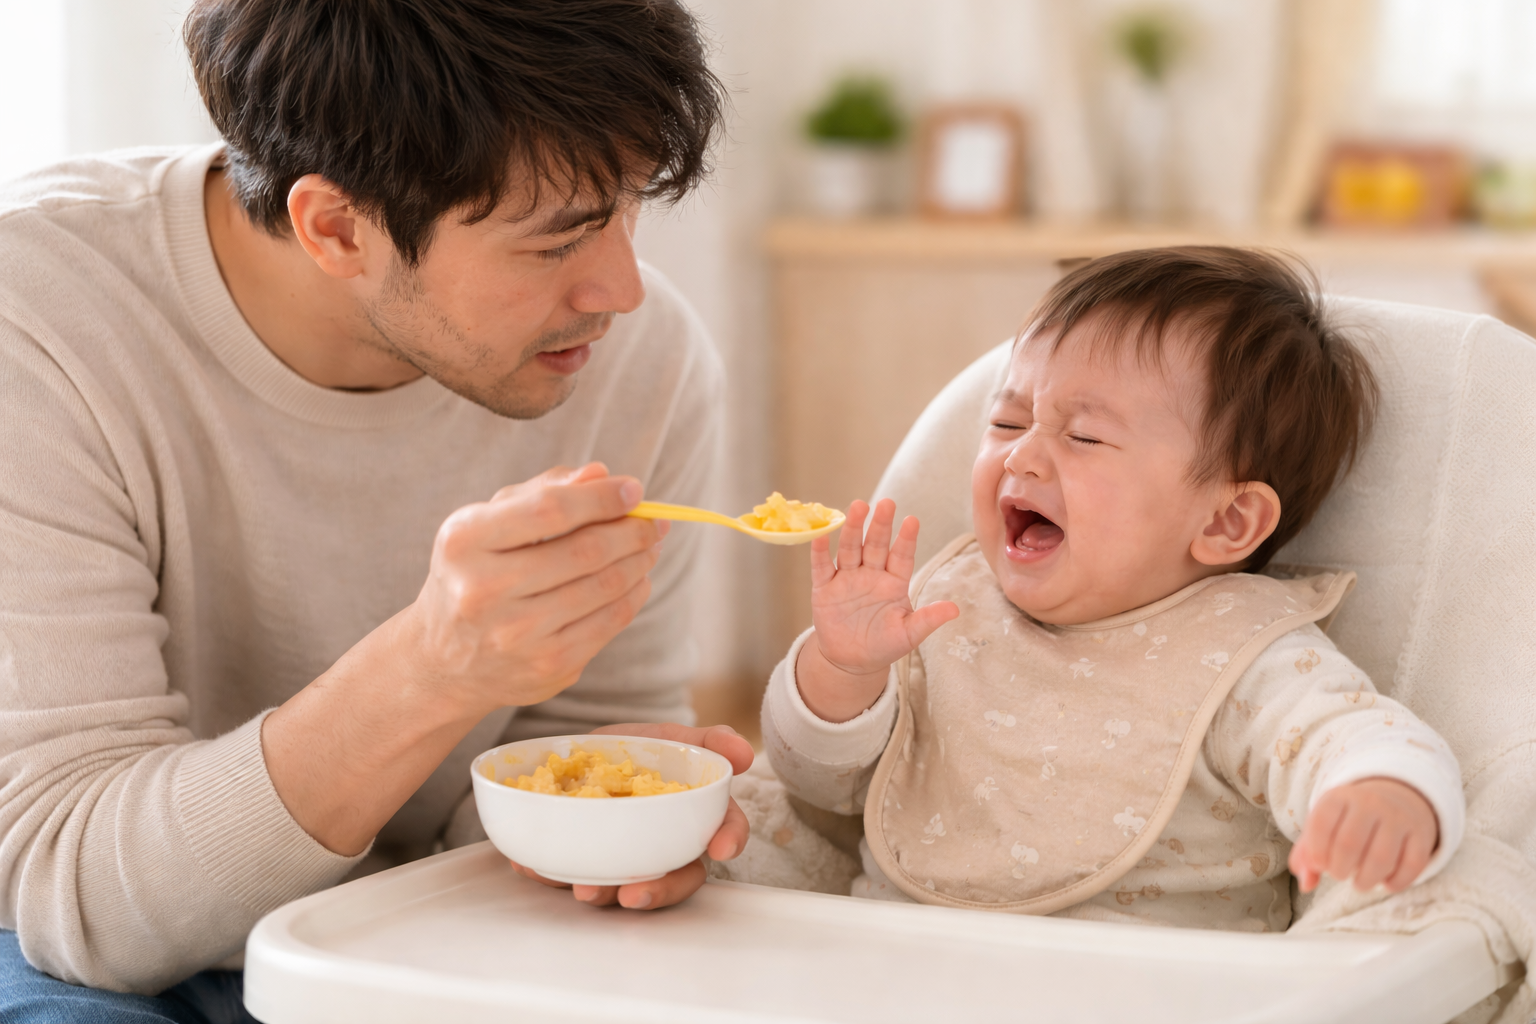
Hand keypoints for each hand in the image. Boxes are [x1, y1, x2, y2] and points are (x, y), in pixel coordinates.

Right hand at [263, 462, 666, 856]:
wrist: (442, 662)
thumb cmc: (473, 574)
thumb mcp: (488, 525)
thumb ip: (542, 493)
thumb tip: (600, 474)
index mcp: (464, 542)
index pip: (549, 510)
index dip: (601, 498)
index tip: (635, 489)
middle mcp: (483, 591)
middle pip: (585, 551)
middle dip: (632, 531)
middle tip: (656, 521)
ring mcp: (516, 635)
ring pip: (604, 587)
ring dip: (639, 561)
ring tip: (651, 545)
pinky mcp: (546, 666)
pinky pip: (608, 623)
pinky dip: (633, 596)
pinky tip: (638, 579)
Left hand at [507, 723, 753, 909]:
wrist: (580, 751)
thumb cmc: (638, 750)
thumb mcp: (672, 737)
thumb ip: (710, 741)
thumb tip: (744, 753)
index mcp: (694, 818)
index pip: (724, 833)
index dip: (729, 841)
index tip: (722, 849)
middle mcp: (663, 847)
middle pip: (677, 879)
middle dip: (659, 892)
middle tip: (635, 894)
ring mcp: (623, 858)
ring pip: (624, 889)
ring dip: (606, 896)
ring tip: (585, 890)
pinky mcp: (583, 860)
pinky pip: (571, 875)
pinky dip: (552, 875)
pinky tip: (538, 867)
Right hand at [797, 499, 958, 722]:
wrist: (851, 661)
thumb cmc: (884, 644)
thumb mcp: (908, 634)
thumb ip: (928, 619)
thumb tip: (955, 609)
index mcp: (894, 581)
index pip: (902, 556)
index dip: (906, 539)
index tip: (912, 521)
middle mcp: (871, 573)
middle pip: (876, 545)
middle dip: (881, 525)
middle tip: (886, 503)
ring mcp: (847, 578)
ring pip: (850, 548)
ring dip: (853, 529)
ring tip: (858, 506)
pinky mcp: (824, 588)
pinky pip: (822, 567)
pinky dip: (820, 552)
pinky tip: (821, 536)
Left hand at [1288, 777, 1438, 892]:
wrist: (1396, 795)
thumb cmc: (1351, 819)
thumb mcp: (1325, 824)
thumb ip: (1307, 852)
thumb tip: (1306, 883)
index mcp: (1339, 797)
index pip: (1320, 824)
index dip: (1315, 852)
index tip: (1319, 865)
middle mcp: (1370, 803)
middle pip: (1349, 844)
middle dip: (1339, 870)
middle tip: (1340, 875)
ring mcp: (1398, 817)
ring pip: (1381, 858)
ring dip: (1366, 880)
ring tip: (1360, 883)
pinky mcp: (1421, 834)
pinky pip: (1411, 866)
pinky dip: (1396, 882)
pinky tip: (1386, 883)